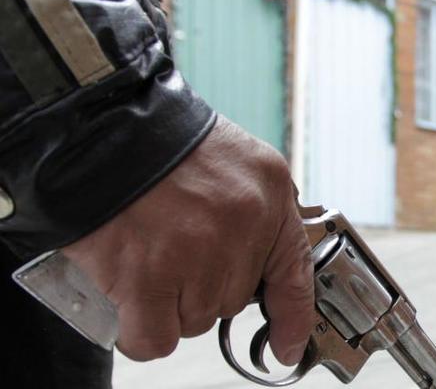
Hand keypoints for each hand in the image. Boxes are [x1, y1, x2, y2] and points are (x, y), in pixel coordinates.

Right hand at [62, 116, 313, 364]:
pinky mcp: (149, 277)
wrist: (101, 128)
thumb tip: (256, 266)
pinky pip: (155, 338)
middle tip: (172, 248)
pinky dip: (140, 332)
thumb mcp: (237, 161)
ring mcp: (198, 253)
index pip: (293, 270)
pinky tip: (130, 302)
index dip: (292, 318)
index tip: (288, 347)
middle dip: (203, 285)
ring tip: (148, 257)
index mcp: (268, 193)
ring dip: (170, 304)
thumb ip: (255, 210)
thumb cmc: (163, 144)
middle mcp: (242, 225)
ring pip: (196, 319)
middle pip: (234, 300)